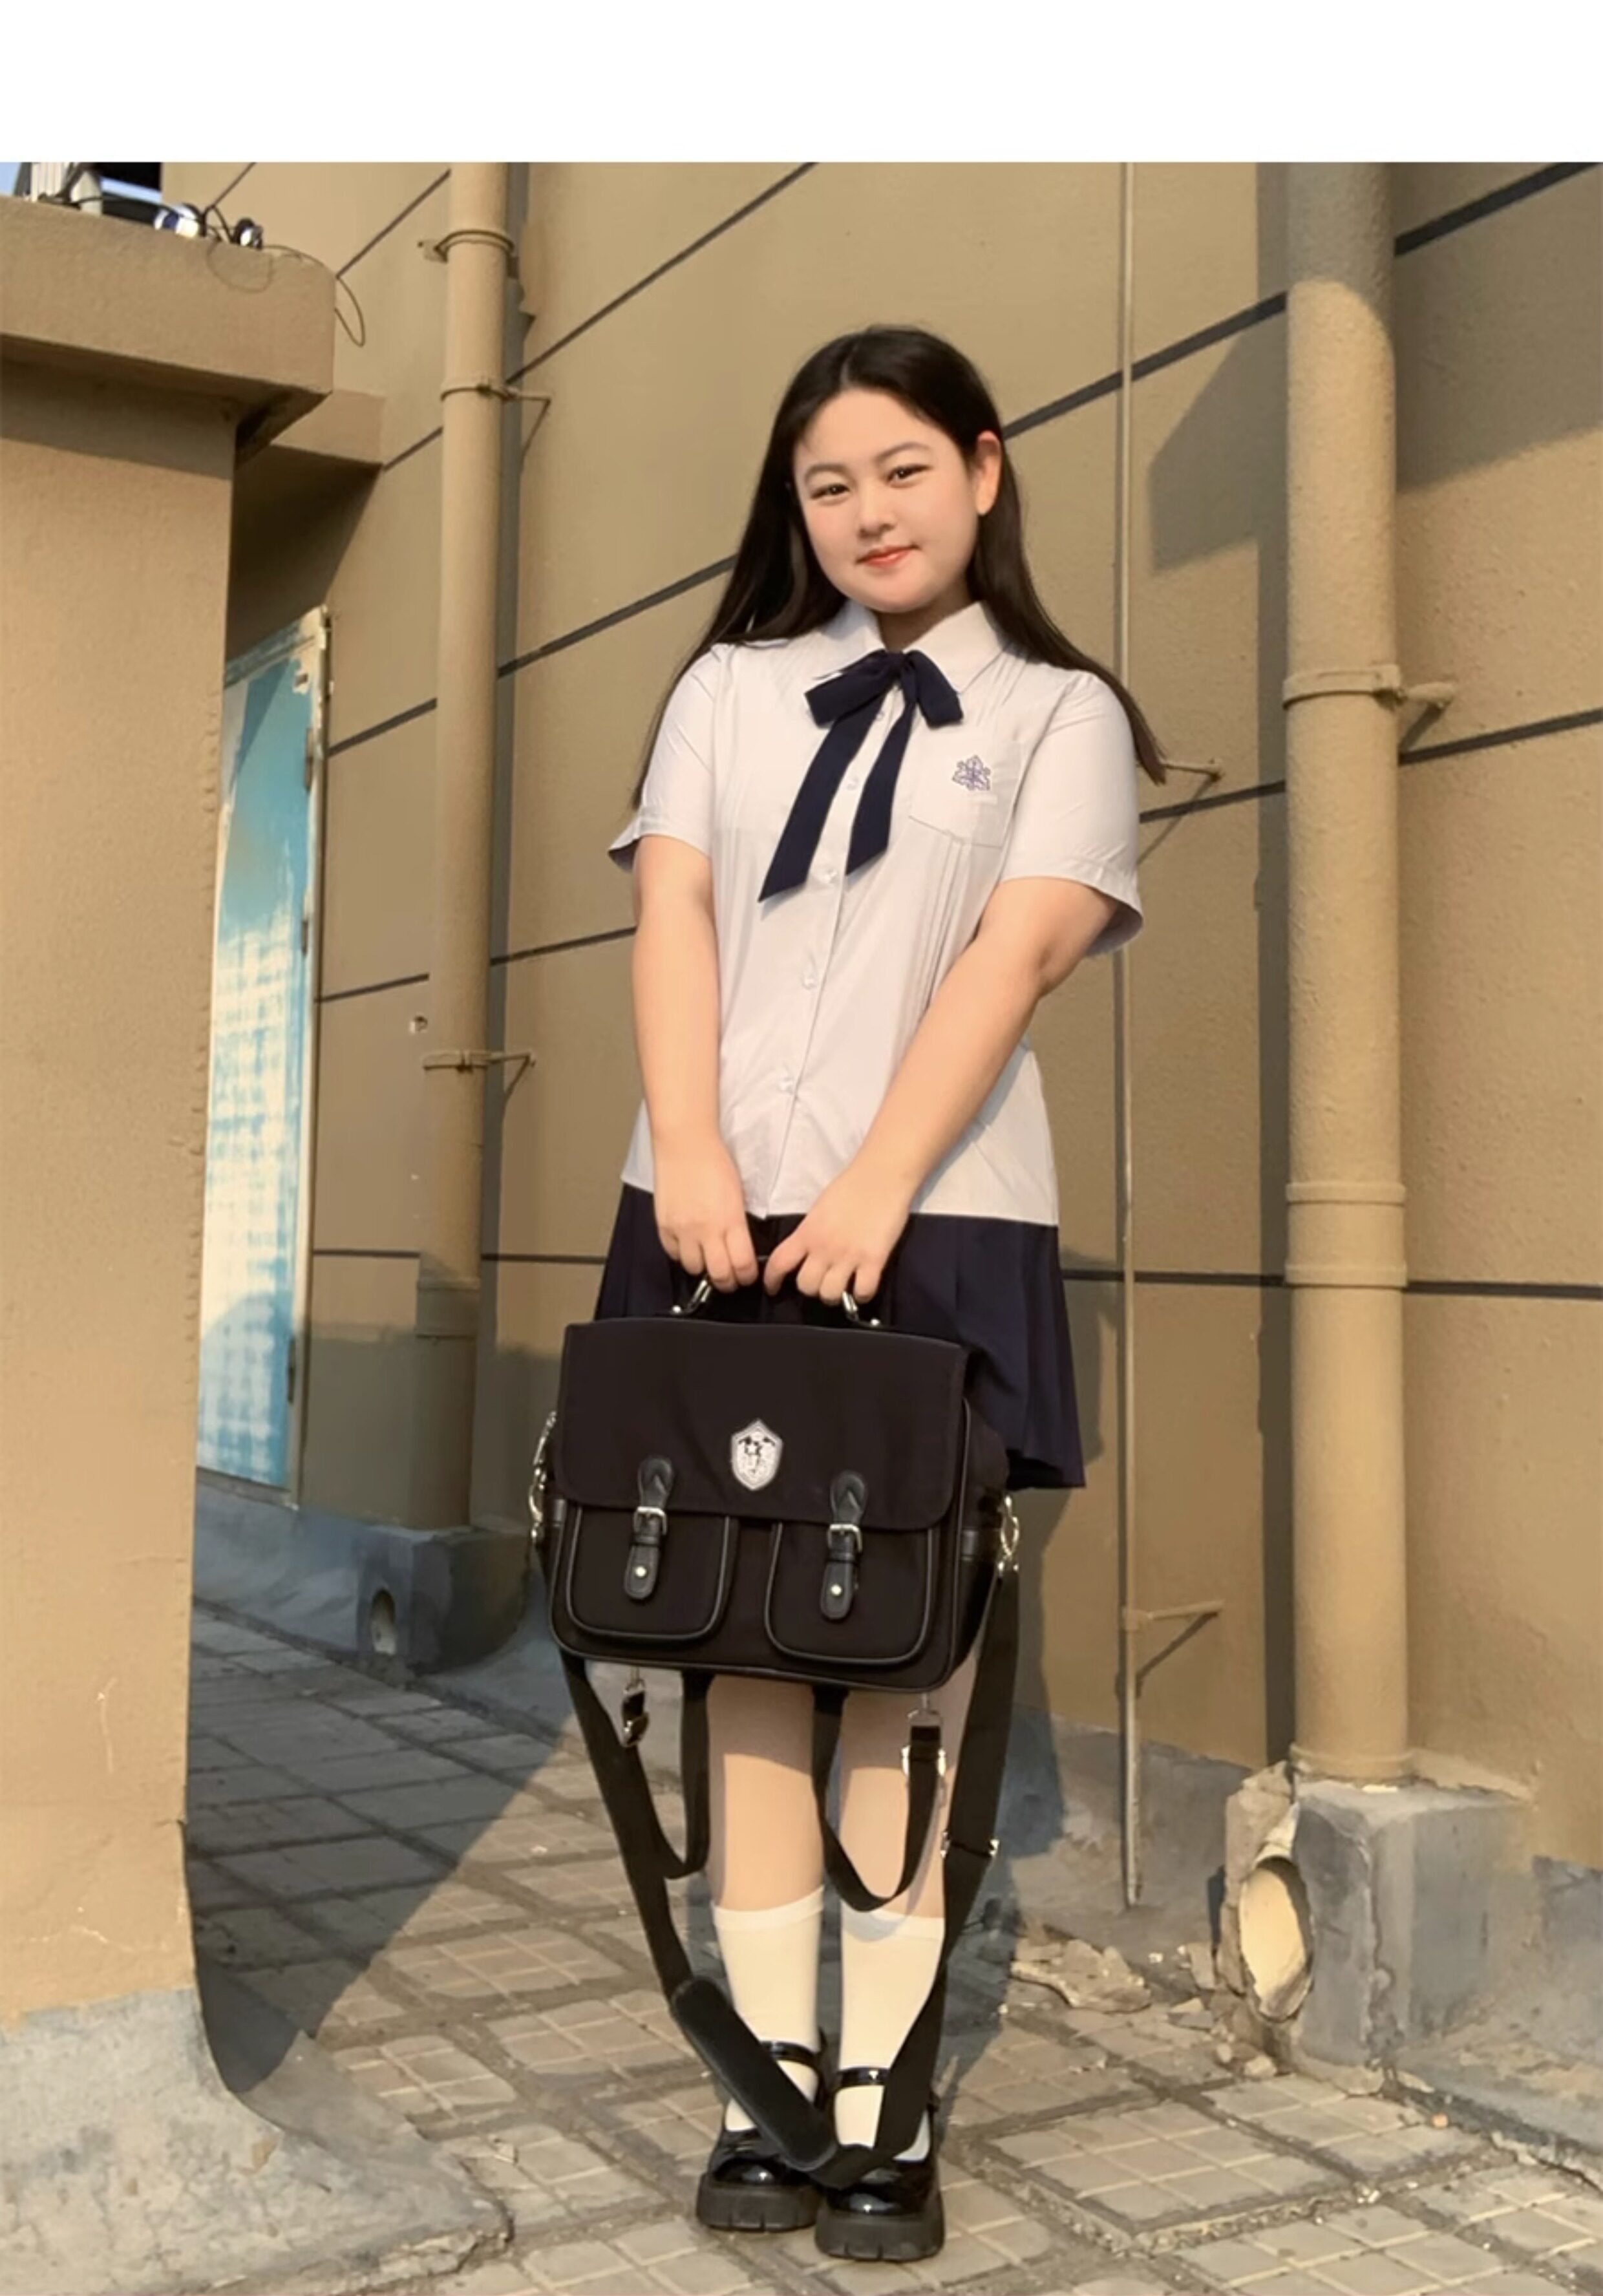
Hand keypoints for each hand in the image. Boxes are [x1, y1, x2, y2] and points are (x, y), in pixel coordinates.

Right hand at [653, 1132, 758, 1291]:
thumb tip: (741, 1248)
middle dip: (727, 1282)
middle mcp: (707, 1229)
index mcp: (731, 1220)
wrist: (685, 1144)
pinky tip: (688, 1244)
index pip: (743, 1265)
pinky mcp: (664, 1226)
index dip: (746, 1277)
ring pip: (694, 1269)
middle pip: (719, 1275)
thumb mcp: (738, 1195)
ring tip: (707, 1258)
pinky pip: (673, 1254)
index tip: (746, 1276)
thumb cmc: (713, 1161)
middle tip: (730, 1279)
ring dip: (703, 1267)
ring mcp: (683, 1229)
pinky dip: (681, 1254)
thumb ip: (738, 1225)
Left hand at [762, 1158, 913, 1304]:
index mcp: (807, 1233)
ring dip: (834, 1294)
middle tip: (822, 1280)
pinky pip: (863, 1292)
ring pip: (829, 1295)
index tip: (773, 1289)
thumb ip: (810, 1233)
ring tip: (843, 1285)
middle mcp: (823, 1248)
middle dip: (811, 1288)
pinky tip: (863, 1286)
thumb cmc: (850, 1188)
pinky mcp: (874, 1260)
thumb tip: (806, 1252)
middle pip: (805, 1286)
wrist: (881, 1176)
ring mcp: (848, 1256)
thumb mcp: (818, 1210)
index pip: (778, 1263)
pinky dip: (862, 1294)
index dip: (772, 1281)